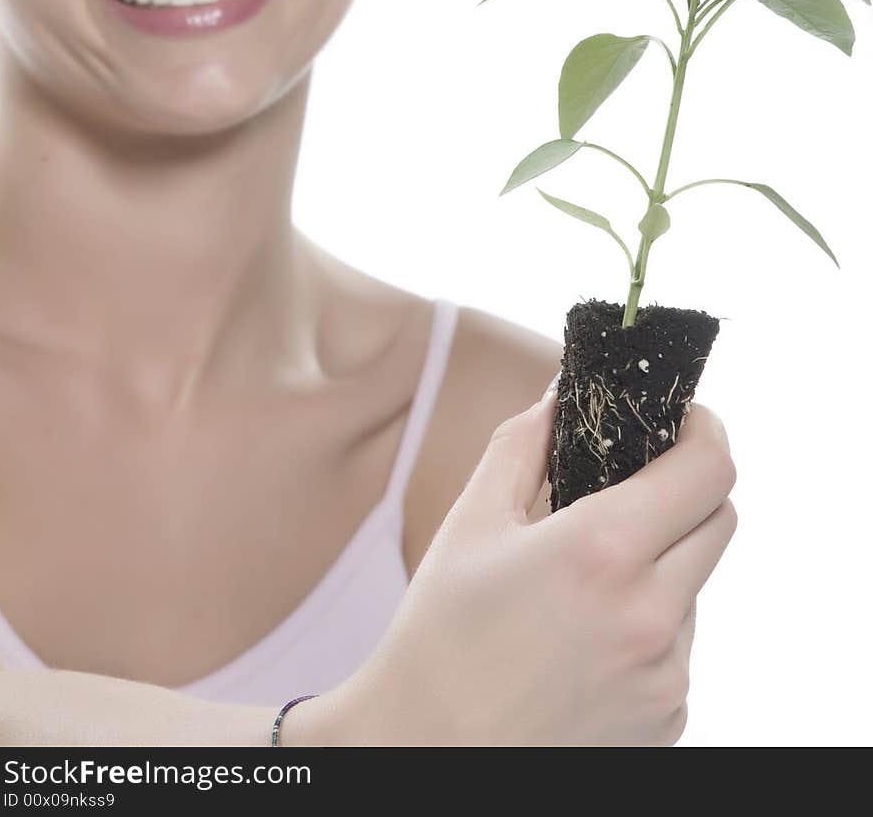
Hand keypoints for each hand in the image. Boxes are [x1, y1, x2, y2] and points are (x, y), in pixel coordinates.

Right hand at [323, 391, 736, 745]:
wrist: (426, 753)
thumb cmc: (439, 636)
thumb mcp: (473, 522)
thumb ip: (525, 443)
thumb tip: (563, 392)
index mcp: (603, 552)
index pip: (708, 468)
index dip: (703, 429)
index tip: (681, 417)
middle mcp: (650, 616)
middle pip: (719, 521)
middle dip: (686, 490)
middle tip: (634, 488)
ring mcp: (665, 676)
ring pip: (694, 587)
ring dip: (661, 565)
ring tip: (584, 584)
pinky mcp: (665, 721)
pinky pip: (676, 648)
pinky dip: (646, 627)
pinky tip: (583, 640)